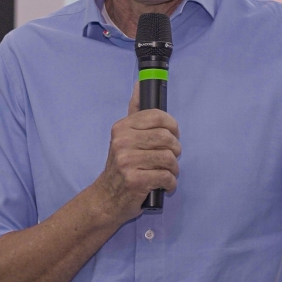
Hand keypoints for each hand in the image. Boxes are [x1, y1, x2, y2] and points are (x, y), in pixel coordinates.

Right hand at [91, 83, 180, 225]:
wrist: (106, 198)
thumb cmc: (121, 166)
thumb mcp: (123, 136)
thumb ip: (134, 111)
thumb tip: (140, 84)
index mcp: (121, 127)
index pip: (157, 117)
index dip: (172, 126)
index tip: (173, 136)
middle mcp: (121, 142)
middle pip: (166, 138)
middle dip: (175, 150)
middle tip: (171, 158)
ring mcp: (127, 162)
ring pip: (168, 158)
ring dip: (174, 169)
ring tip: (168, 172)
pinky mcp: (135, 181)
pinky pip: (166, 177)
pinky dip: (170, 183)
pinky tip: (164, 185)